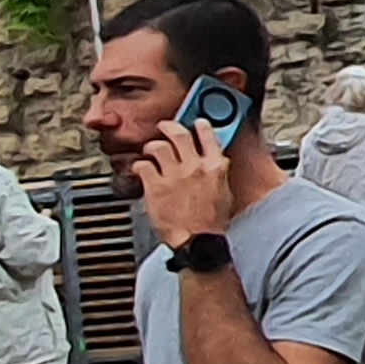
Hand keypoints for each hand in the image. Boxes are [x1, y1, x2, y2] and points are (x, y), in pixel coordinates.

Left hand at [135, 116, 236, 251]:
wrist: (198, 240)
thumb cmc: (211, 223)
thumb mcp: (224, 191)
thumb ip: (217, 174)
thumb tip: (212, 165)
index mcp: (215, 166)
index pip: (208, 135)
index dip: (200, 125)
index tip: (196, 122)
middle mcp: (194, 166)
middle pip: (180, 134)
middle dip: (170, 127)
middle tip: (165, 127)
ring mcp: (174, 175)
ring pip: (159, 146)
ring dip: (153, 146)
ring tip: (150, 149)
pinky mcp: (155, 186)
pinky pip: (143, 165)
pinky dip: (140, 165)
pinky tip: (141, 169)